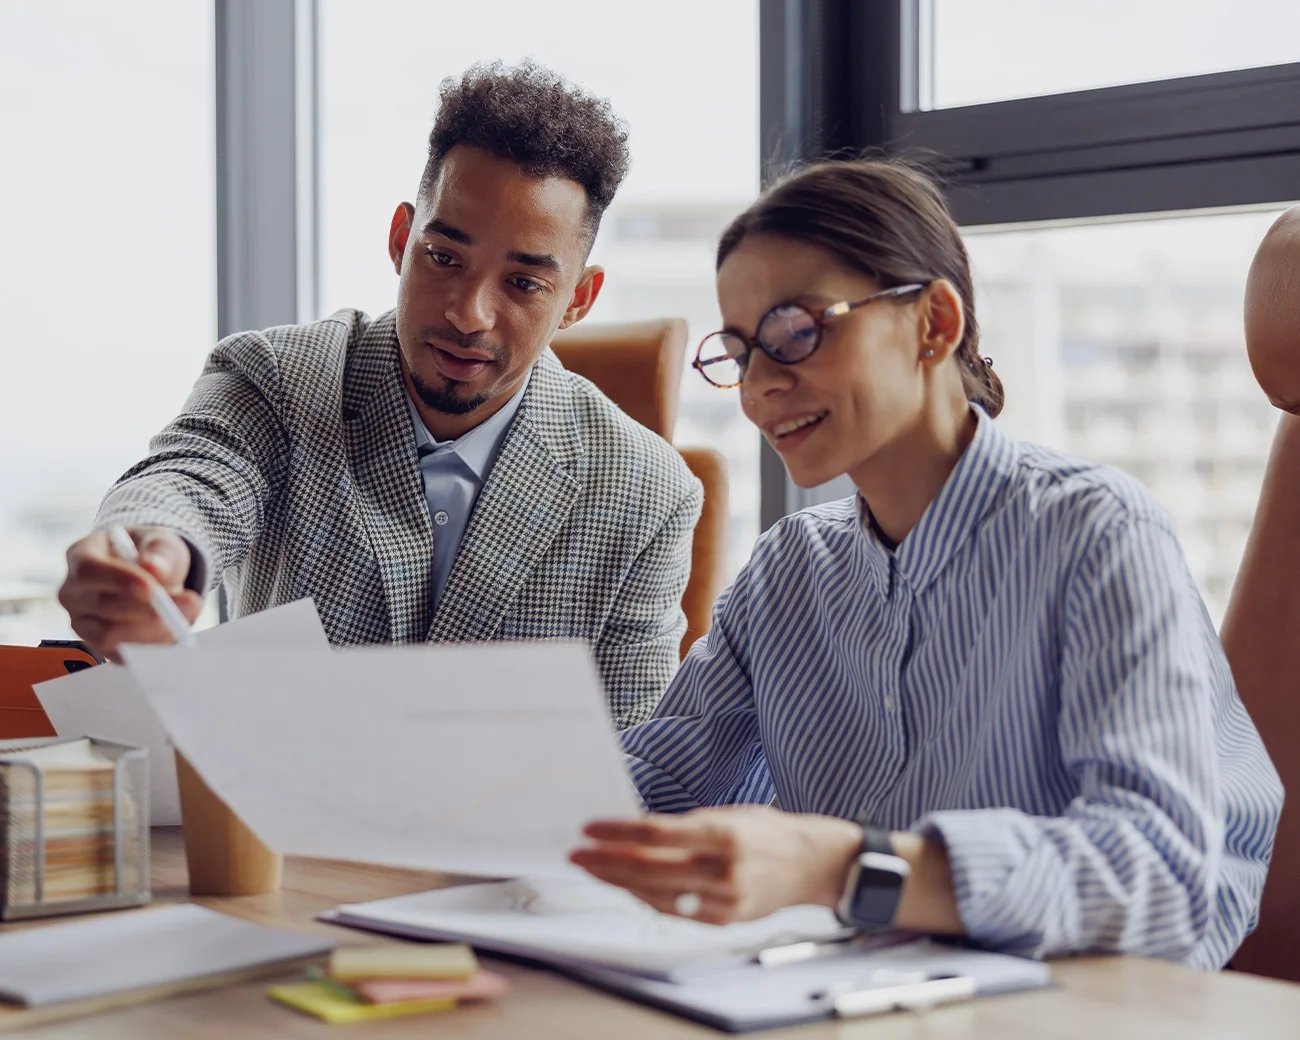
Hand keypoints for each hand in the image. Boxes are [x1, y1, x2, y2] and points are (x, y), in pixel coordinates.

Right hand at [59, 526, 202, 660]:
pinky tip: (174, 636)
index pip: (88, 570)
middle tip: (187, 604)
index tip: (151, 588)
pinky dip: (149, 649)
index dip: (119, 580)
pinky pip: (120, 655)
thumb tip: (154, 569)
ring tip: (185, 619)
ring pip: (109, 636)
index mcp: (81, 556)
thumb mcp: (161, 541)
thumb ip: (160, 552)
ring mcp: (82, 621)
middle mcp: (73, 592)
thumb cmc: (150, 553)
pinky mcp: (98, 645)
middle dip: (147, 609)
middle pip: (101, 605)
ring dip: (151, 631)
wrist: (153, 574)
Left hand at [569, 805, 862, 924]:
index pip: (657, 834)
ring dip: (619, 883)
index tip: (590, 828)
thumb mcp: (729, 815)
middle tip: (578, 854)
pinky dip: (647, 899)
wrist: (814, 864)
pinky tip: (627, 888)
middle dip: (607, 862)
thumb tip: (637, 831)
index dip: (617, 832)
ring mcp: (725, 900)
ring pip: (657, 895)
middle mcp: (723, 870)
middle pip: (650, 869)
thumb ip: (687, 826)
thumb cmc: (769, 832)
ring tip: (594, 870)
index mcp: (724, 834)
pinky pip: (675, 912)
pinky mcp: (726, 920)